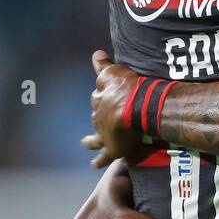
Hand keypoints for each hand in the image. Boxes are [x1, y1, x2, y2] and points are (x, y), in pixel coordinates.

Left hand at [82, 50, 141, 167]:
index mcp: (101, 98)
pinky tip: (94, 165)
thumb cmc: (126, 88)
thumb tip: (95, 54)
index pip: (99, 94)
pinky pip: (105, 155)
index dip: (103, 92)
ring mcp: (105, 132)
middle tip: (102, 116)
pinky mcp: (113, 147)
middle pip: (97, 114)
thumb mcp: (113, 73)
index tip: (103, 92)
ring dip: (91, 139)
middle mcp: (99, 115)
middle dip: (99, 114)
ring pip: (96, 136)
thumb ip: (103, 66)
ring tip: (84, 143)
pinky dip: (99, 160)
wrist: (134, 109)